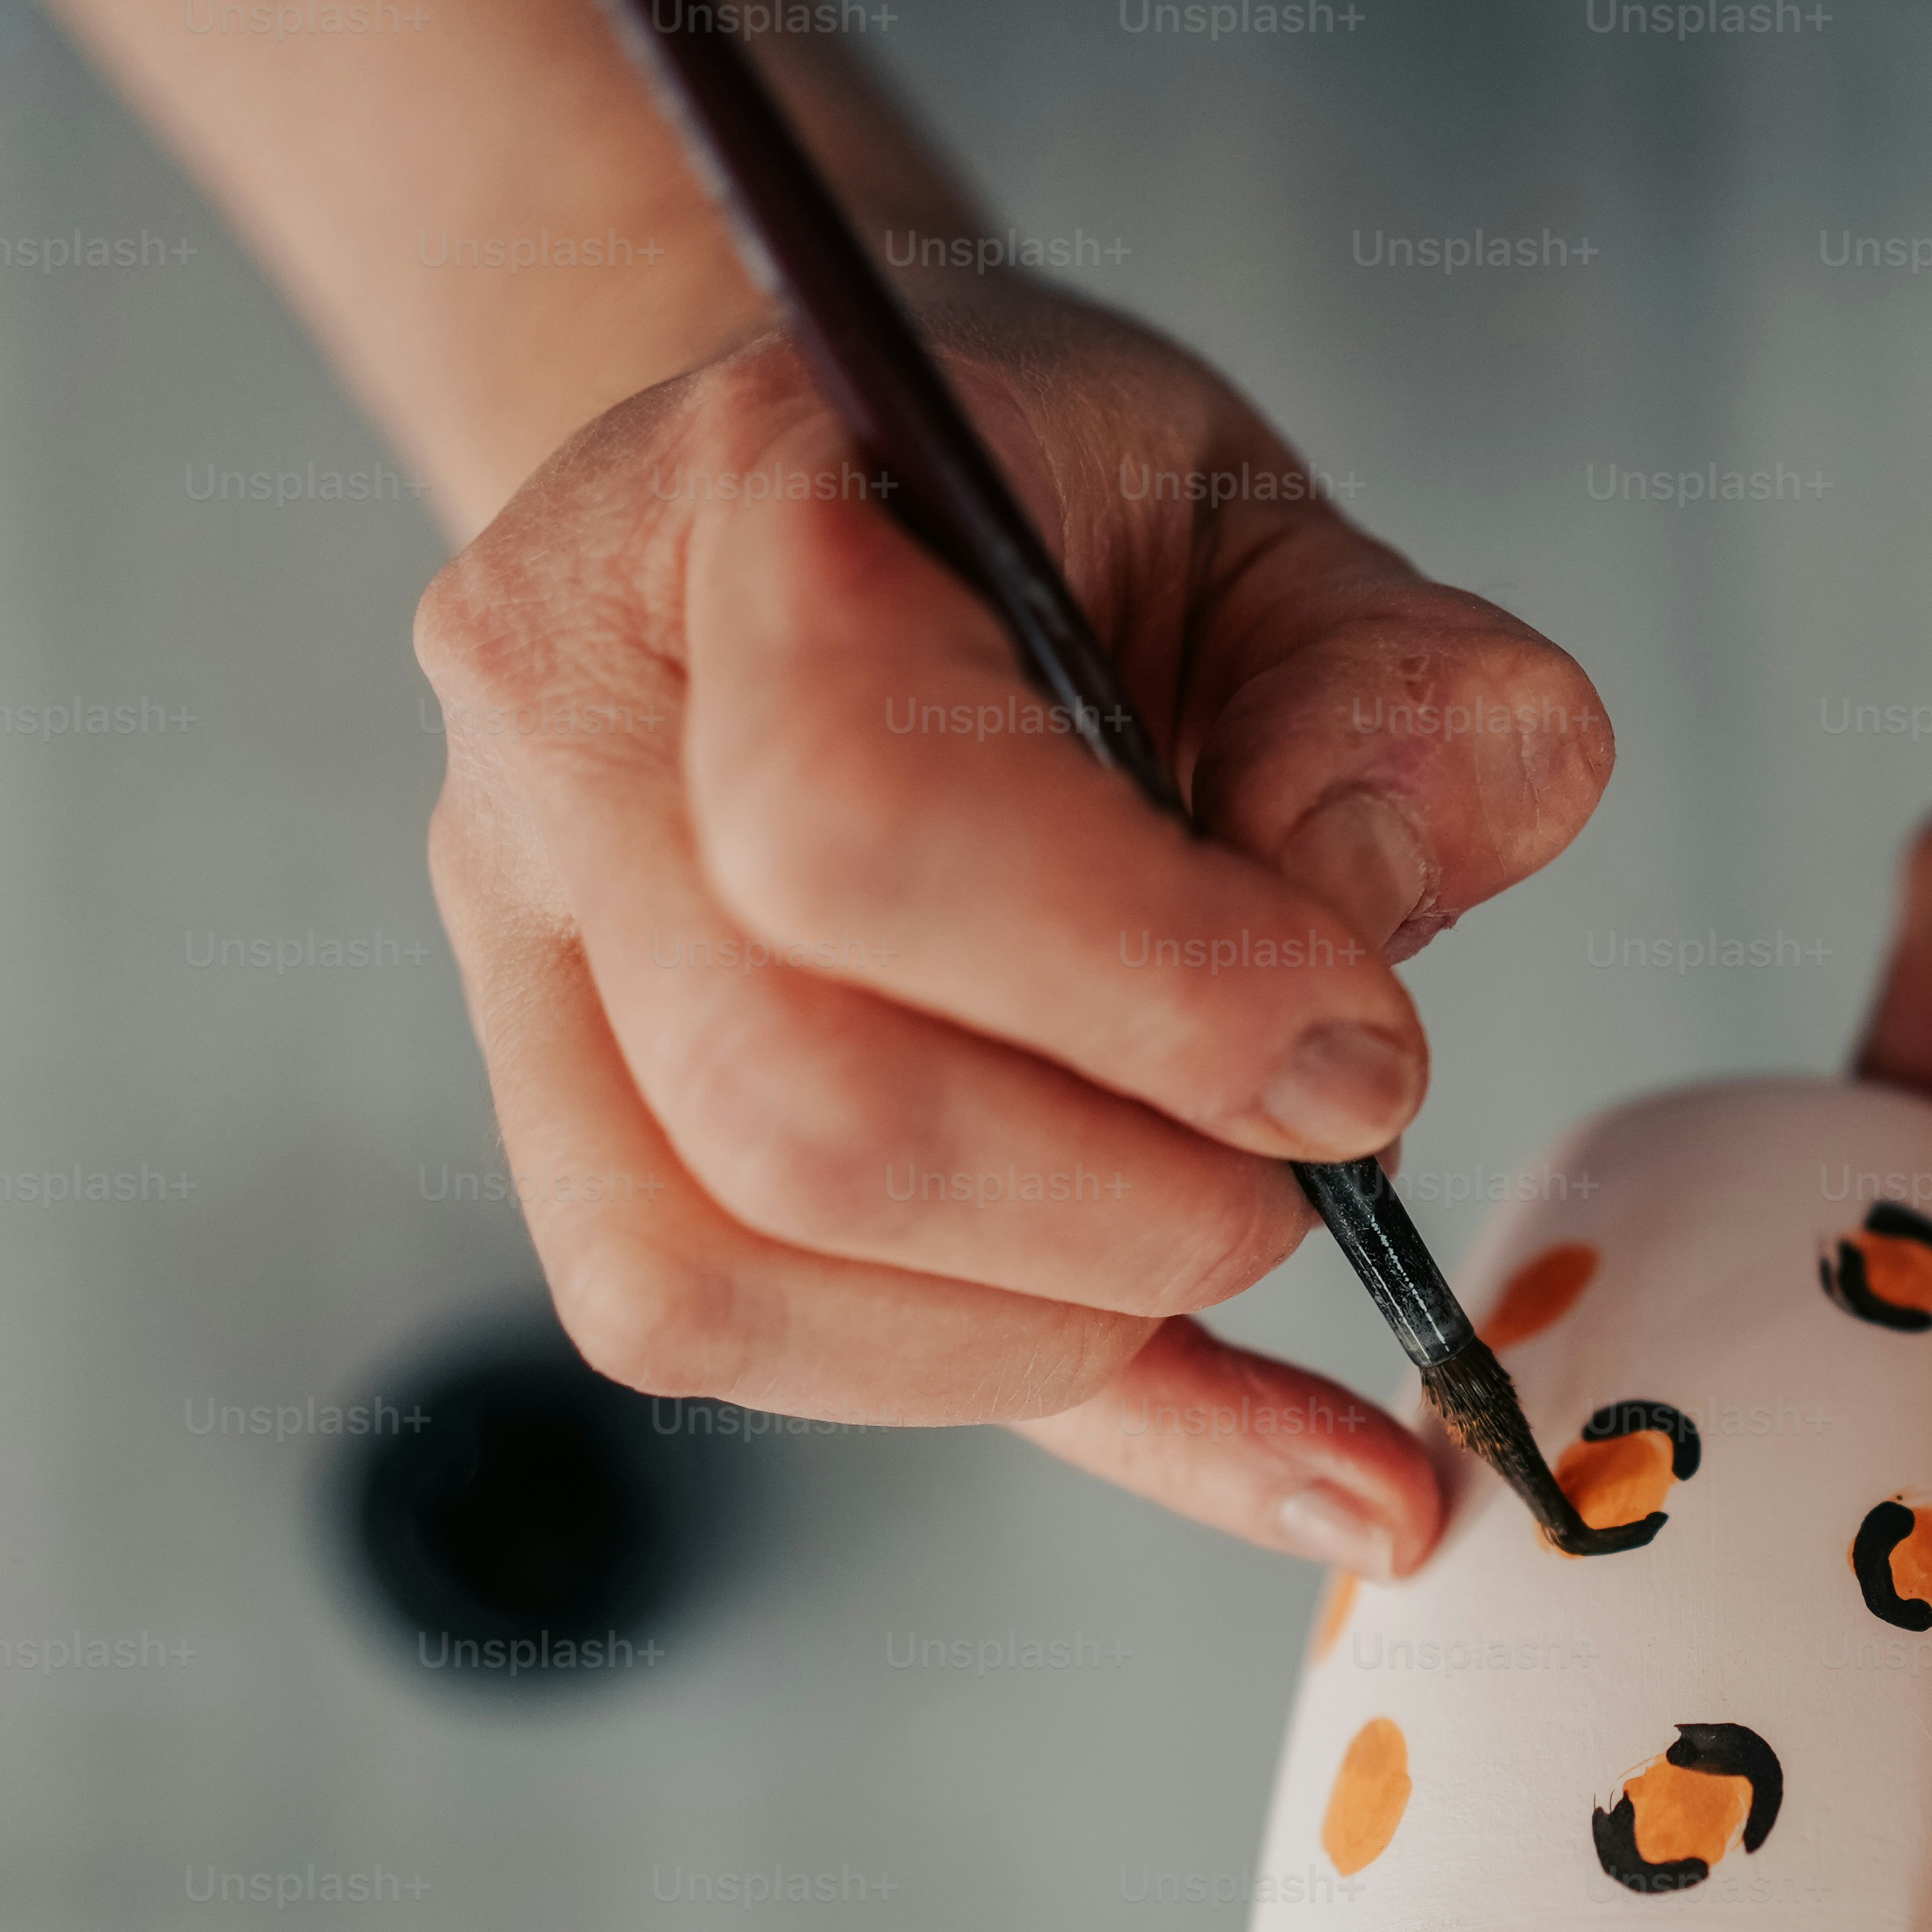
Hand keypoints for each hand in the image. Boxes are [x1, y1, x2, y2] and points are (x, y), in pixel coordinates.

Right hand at [410, 284, 1611, 1575]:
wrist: (871, 505)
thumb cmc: (1076, 512)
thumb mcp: (1304, 541)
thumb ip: (1409, 722)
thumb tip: (1348, 1014)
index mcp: (730, 504)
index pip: (860, 821)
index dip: (1154, 989)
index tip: (1361, 1049)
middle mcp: (559, 724)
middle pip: (789, 1101)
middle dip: (1122, 1203)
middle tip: (1309, 1157)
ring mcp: (523, 939)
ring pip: (717, 1270)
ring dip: (1050, 1323)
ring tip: (1229, 1227)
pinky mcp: (567, 1126)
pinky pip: (734, 1348)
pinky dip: (1038, 1402)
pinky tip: (1269, 1427)